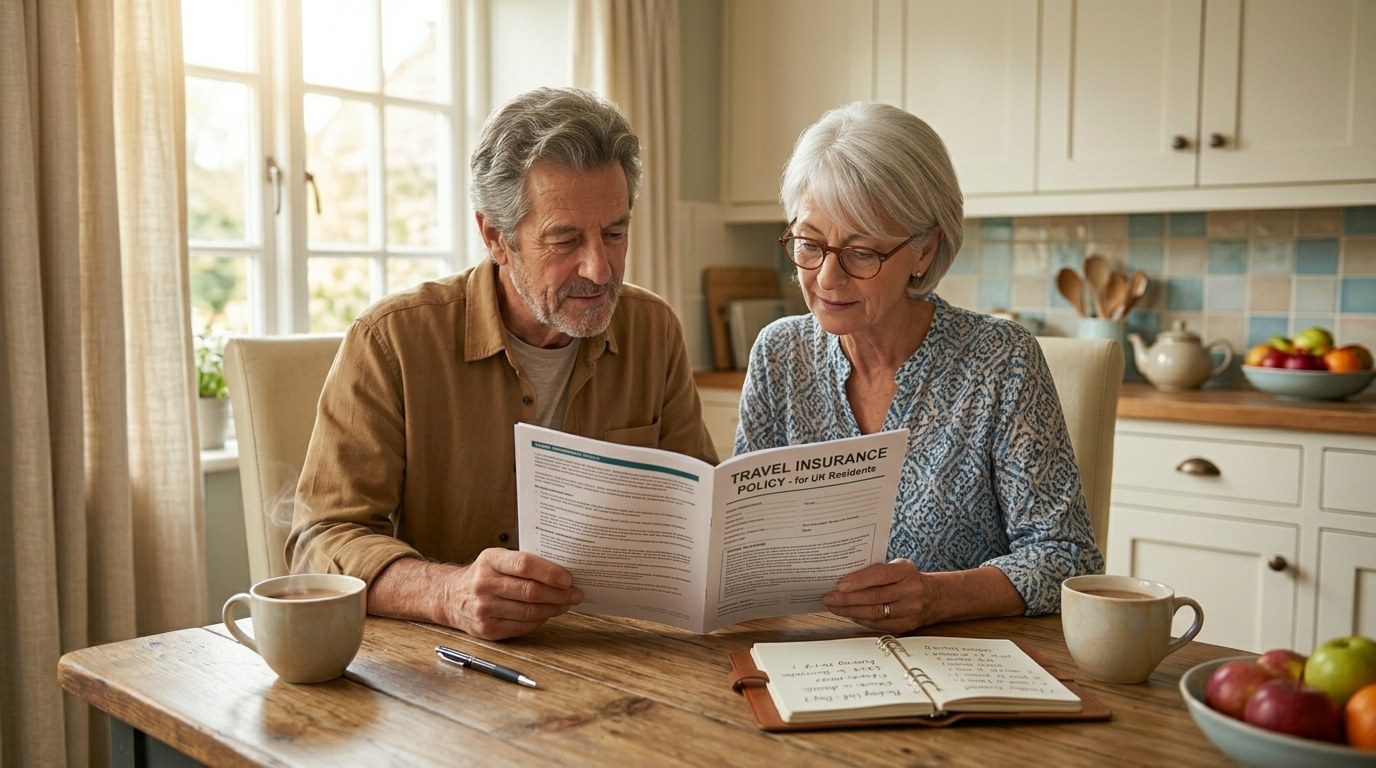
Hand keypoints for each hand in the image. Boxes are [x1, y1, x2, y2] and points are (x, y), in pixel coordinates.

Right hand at [439, 549, 582, 639]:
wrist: (450, 596)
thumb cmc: (483, 574)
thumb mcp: (497, 558)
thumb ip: (523, 563)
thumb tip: (561, 572)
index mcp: (489, 561)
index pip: (524, 565)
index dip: (550, 573)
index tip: (568, 578)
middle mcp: (484, 585)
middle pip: (530, 591)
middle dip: (559, 594)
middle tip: (575, 594)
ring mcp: (483, 609)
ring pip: (529, 612)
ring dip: (553, 609)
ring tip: (566, 604)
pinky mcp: (486, 630)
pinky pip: (522, 626)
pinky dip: (539, 620)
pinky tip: (547, 613)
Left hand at [821, 558, 935, 632]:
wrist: (935, 596)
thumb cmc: (908, 578)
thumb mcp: (898, 566)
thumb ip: (876, 571)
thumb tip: (844, 578)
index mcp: (906, 571)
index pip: (879, 575)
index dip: (858, 581)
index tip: (839, 585)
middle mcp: (910, 591)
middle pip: (874, 597)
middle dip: (847, 599)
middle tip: (828, 598)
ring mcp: (910, 610)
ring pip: (875, 613)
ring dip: (850, 612)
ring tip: (833, 607)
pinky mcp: (906, 626)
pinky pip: (879, 624)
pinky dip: (861, 619)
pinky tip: (848, 615)